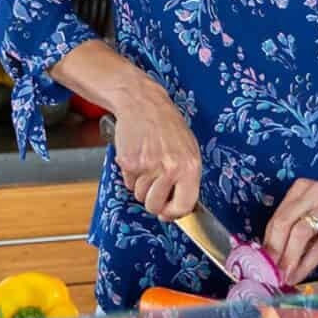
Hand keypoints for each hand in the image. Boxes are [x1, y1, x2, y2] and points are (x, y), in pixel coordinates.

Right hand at [114, 77, 200, 220]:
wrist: (142, 102)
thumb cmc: (166, 124)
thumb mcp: (188, 149)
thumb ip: (186, 177)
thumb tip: (179, 205)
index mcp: (190, 166)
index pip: (184, 206)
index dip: (172, 214)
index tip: (166, 213)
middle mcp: (171, 168)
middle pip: (154, 205)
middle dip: (151, 201)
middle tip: (151, 186)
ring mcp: (149, 166)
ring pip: (139, 194)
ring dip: (139, 184)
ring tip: (146, 162)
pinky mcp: (129, 162)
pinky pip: (127, 181)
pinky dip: (129, 173)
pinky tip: (136, 155)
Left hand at [264, 177, 317, 284]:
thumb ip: (301, 222)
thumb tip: (278, 251)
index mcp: (303, 188)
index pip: (278, 215)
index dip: (268, 239)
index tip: (263, 259)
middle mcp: (314, 192)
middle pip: (284, 222)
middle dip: (274, 249)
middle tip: (270, 270)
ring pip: (300, 233)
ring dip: (289, 258)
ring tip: (284, 275)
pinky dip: (308, 262)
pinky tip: (301, 274)